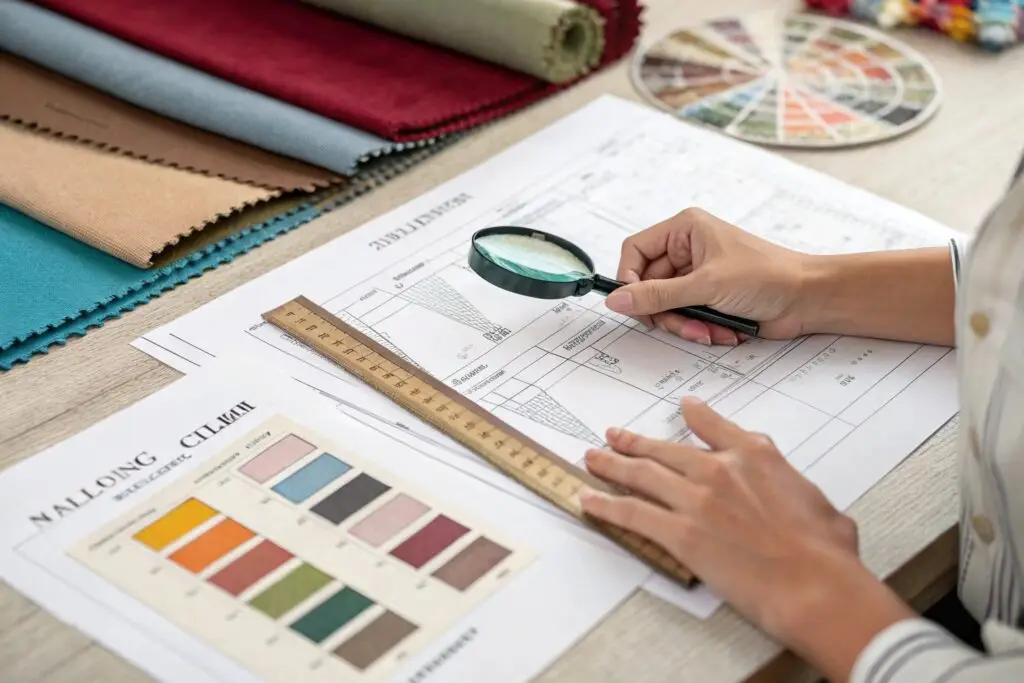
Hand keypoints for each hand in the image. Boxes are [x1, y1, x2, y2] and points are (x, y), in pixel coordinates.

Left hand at [579, 398, 914, 678]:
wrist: (816, 585)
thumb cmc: (826, 553)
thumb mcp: (816, 500)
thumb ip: (791, 485)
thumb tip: (794, 494)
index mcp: (755, 456)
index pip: (713, 425)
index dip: (693, 414)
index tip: (683, 407)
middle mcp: (719, 469)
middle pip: (664, 450)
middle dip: (634, 442)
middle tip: (615, 436)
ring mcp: (696, 500)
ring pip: (640, 475)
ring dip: (610, 465)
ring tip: (593, 459)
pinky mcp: (679, 533)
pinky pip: (630, 513)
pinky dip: (604, 505)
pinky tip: (589, 500)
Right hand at [606, 208, 813, 344]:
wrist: (807, 299)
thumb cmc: (767, 276)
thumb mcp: (706, 285)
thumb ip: (657, 295)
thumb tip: (617, 300)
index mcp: (684, 230)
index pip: (635, 251)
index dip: (629, 279)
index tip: (633, 304)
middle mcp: (687, 250)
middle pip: (648, 286)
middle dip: (666, 311)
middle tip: (683, 323)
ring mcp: (697, 276)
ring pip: (665, 307)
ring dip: (684, 325)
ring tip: (709, 330)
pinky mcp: (707, 298)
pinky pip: (684, 318)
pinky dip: (699, 329)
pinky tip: (722, 331)